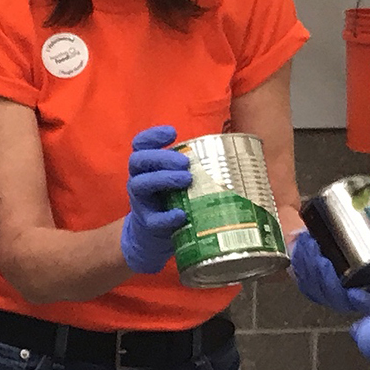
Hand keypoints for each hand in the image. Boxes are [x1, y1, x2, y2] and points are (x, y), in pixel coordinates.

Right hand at [119, 124, 191, 273]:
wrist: (154, 236)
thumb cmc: (172, 200)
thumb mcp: (176, 180)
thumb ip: (191, 168)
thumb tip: (230, 157)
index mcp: (146, 166)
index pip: (140, 144)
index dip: (153, 135)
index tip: (173, 133)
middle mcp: (138, 179)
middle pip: (139, 160)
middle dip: (162, 157)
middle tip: (185, 162)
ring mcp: (140, 201)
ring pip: (140, 184)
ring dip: (163, 179)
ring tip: (187, 179)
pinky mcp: (146, 223)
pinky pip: (153, 219)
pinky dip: (167, 216)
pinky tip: (182, 214)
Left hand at [290, 220, 369, 317]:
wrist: (331, 238)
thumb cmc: (356, 243)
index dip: (365, 302)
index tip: (356, 292)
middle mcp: (348, 297)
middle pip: (336, 298)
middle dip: (327, 279)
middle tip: (322, 258)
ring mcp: (327, 294)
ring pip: (316, 288)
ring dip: (310, 267)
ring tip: (310, 245)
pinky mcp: (309, 286)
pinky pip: (302, 280)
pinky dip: (300, 262)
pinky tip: (301, 246)